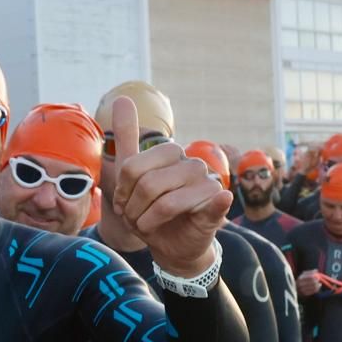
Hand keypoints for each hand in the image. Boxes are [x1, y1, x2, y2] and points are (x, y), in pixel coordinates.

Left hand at [110, 97, 230, 277]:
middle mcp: (192, 164)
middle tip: (135, 219)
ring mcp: (208, 184)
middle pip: (148, 184)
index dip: (122, 191)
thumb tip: (123, 97)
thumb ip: (128, 136)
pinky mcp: (217, 207)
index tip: (123, 203)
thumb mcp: (131, 174)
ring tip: (148, 226)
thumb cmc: (149, 208)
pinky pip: (215, 201)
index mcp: (171, 153)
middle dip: (134, 209)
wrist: (169, 244)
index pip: (133, 167)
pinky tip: (218, 200)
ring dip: (148, 222)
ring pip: (166, 202)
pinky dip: (216, 202)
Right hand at [296, 270, 320, 296]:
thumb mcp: (303, 275)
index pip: (310, 277)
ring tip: (320, 284)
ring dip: (318, 285)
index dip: (315, 276)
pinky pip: (313, 291)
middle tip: (319, 280)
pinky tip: (318, 287)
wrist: (295, 289)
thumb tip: (316, 270)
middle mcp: (300, 284)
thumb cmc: (301, 280)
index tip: (318, 276)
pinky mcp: (305, 294)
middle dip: (317, 281)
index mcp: (300, 278)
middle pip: (312, 282)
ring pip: (313, 287)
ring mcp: (302, 290)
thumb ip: (309, 272)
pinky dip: (317, 289)